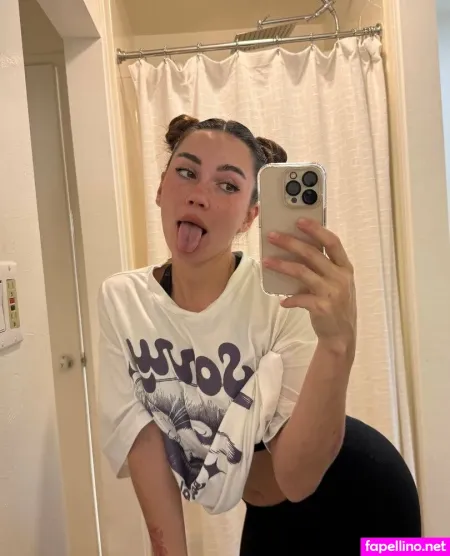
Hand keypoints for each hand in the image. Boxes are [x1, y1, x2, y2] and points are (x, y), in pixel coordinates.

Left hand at [262, 218, 356, 351]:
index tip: (299, 220)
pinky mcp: (323, 307)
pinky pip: (300, 298)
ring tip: (266, 261)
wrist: (342, 335)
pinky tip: (282, 300)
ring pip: (302, 272)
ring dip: (282, 266)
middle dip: (290, 242)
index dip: (316, 230)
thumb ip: (322, 268)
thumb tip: (294, 250)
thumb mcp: (336, 283)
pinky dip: (289, 299)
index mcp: (345, 268)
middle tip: (272, 235)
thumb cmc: (335, 303)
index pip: (333, 242)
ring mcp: (333, 292)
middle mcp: (341, 277)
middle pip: (312, 254)